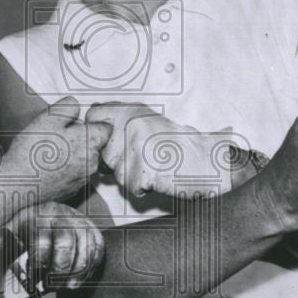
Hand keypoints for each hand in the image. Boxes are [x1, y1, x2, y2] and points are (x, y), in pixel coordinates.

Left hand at [0, 202, 104, 292]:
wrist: (41, 221)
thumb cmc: (21, 235)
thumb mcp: (6, 235)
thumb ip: (0, 240)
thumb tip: (2, 243)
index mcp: (37, 214)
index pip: (41, 241)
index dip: (37, 266)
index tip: (33, 280)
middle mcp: (60, 213)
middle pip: (66, 244)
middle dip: (57, 271)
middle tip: (48, 286)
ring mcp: (79, 220)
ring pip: (85, 249)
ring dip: (75, 274)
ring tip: (62, 287)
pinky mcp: (92, 229)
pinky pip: (98, 250)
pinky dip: (89, 269)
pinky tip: (76, 281)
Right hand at [1, 97, 112, 200]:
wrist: (17, 185)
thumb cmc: (32, 151)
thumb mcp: (48, 118)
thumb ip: (68, 107)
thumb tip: (76, 106)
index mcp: (90, 142)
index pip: (106, 128)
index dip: (92, 122)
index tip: (75, 122)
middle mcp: (92, 163)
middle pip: (95, 144)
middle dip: (81, 137)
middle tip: (57, 135)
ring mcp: (83, 179)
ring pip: (85, 159)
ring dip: (73, 153)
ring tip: (50, 151)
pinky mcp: (72, 190)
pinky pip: (75, 173)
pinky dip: (66, 168)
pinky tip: (47, 166)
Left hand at [86, 103, 249, 197]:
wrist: (206, 161)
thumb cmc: (179, 143)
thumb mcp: (148, 120)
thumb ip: (121, 121)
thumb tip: (92, 122)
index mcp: (131, 110)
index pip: (94, 114)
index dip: (97, 129)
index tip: (107, 138)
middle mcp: (130, 126)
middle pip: (103, 151)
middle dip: (117, 160)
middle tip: (141, 157)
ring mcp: (136, 149)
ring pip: (116, 172)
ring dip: (132, 175)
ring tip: (154, 166)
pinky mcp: (142, 172)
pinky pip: (131, 187)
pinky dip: (143, 188)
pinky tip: (158, 177)